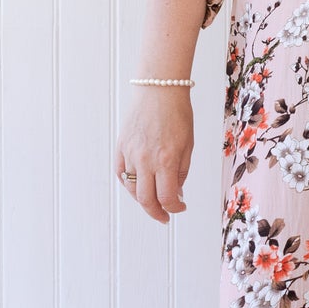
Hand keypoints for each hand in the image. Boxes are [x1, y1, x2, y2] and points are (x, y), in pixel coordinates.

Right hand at [115, 86, 192, 222]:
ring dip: (143, 199)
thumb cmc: (178, 115)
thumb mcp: (188, 146)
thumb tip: (176, 192)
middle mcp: (145, 160)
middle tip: (164, 216)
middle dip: (156, 213)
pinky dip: (130, 184)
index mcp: (166, 160)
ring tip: (153, 200)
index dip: (175, 208)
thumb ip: (181, 171)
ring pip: (132, 189)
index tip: (180, 208)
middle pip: (146, 200)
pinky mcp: (120, 148)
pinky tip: (140, 184)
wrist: (158, 91)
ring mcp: (130, 154)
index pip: (167, 197)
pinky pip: (121, 174)